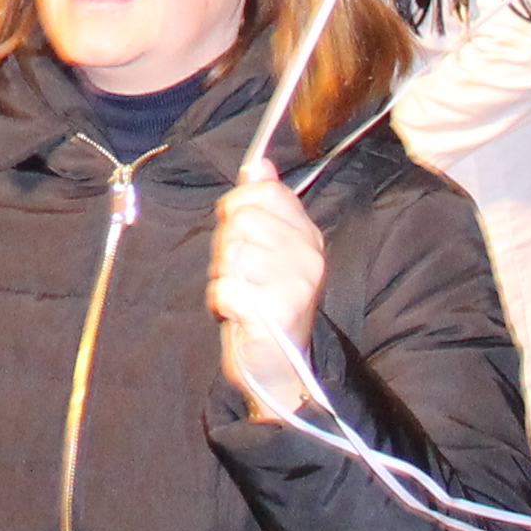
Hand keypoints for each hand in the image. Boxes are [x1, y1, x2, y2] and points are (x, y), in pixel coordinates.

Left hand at [212, 155, 329, 419]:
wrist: (279, 367)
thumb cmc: (266, 303)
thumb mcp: (269, 249)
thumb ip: (265, 206)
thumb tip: (259, 164)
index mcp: (309, 237)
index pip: (266, 193)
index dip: (239, 208)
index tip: (240, 234)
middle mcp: (309, 258)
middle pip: (242, 220)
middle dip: (226, 246)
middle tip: (240, 274)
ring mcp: (295, 286)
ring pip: (231, 252)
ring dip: (223, 276)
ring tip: (241, 294)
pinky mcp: (275, 314)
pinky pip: (226, 287)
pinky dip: (221, 301)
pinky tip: (237, 314)